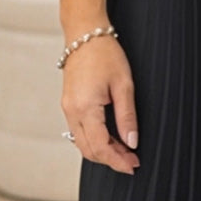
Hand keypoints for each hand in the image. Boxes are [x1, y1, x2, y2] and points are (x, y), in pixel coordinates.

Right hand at [61, 35, 140, 173]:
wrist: (85, 35)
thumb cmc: (105, 54)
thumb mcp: (124, 85)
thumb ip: (127, 117)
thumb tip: (132, 142)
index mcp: (85, 108)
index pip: (100, 147)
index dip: (117, 161)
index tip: (133, 166)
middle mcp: (72, 111)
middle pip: (88, 150)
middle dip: (110, 159)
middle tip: (132, 161)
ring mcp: (67, 108)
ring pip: (82, 143)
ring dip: (102, 151)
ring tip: (125, 150)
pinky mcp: (68, 104)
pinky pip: (79, 131)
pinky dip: (94, 139)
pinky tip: (111, 137)